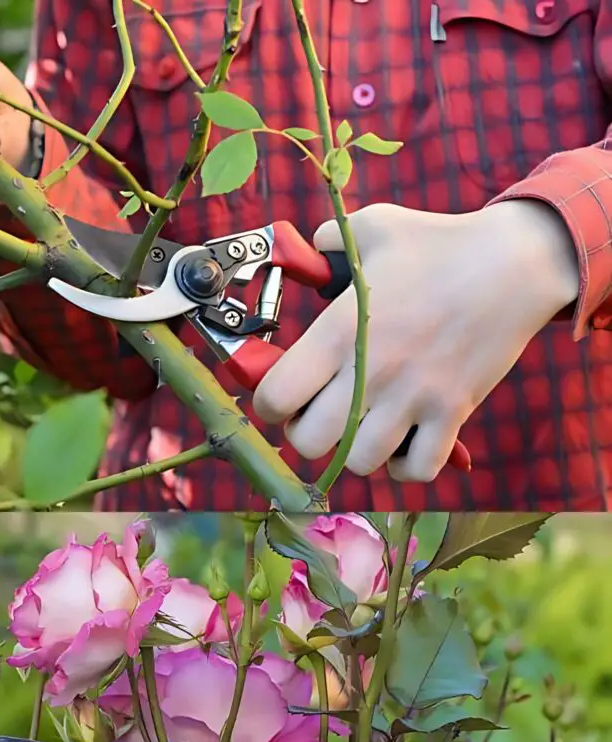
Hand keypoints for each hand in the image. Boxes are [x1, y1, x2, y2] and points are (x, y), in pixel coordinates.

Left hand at [253, 201, 579, 480]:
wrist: (515, 262)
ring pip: (361, 462)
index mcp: (340, 331)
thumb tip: (307, 252)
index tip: (283, 395)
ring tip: (362, 427)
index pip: (277, 397)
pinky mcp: (452, 413)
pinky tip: (401, 443)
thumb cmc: (439, 244)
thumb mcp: (374, 228)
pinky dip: (404, 467)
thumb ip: (329, 244)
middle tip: (319, 414)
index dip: (269, 404)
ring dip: (355, 451)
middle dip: (306, 434)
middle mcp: (371, 372)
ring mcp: (414, 398)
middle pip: (310, 442)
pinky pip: (417, 470)